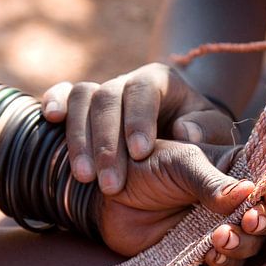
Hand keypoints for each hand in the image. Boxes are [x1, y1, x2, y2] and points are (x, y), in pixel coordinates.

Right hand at [42, 62, 235, 194]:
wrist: (182, 136)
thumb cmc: (202, 135)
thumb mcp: (216, 133)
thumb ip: (209, 131)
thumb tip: (186, 131)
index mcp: (161, 81)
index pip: (144, 90)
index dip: (139, 118)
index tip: (141, 153)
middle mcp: (128, 82)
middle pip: (108, 98)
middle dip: (107, 142)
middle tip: (111, 184)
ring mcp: (103, 92)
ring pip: (83, 98)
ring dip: (79, 138)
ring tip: (84, 177)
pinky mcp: (83, 105)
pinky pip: (64, 93)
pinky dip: (54, 101)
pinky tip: (50, 120)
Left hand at [93, 140, 265, 265]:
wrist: (108, 198)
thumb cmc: (144, 167)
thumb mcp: (180, 165)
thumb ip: (213, 182)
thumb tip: (250, 193)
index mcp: (236, 168)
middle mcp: (236, 199)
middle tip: (250, 220)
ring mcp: (222, 226)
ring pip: (254, 243)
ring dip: (245, 243)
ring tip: (220, 236)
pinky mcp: (204, 252)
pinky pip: (229, 264)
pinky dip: (225, 261)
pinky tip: (210, 254)